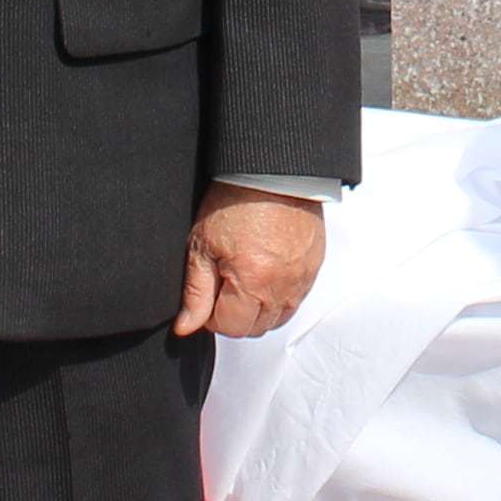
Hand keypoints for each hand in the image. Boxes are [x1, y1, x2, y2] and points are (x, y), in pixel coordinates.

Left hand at [177, 186, 327, 338]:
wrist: (271, 172)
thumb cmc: (236, 200)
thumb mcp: (202, 245)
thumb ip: (195, 292)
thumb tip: (186, 325)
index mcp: (252, 282)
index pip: (230, 328)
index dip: (211, 315)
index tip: (209, 293)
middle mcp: (282, 286)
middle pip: (255, 328)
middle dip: (236, 315)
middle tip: (225, 285)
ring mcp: (302, 278)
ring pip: (278, 317)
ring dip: (259, 308)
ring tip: (246, 279)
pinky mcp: (314, 267)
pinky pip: (296, 298)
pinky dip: (280, 294)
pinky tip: (266, 271)